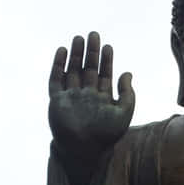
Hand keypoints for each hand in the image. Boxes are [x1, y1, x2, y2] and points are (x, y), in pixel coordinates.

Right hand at [48, 32, 134, 158]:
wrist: (83, 149)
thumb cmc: (105, 135)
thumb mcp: (124, 114)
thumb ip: (128, 94)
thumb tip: (127, 73)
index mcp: (102, 99)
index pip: (105, 75)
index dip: (107, 61)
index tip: (108, 46)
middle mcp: (86, 96)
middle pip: (88, 69)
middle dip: (91, 53)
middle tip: (94, 35)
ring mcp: (71, 97)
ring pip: (73, 70)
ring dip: (76, 55)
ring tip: (79, 38)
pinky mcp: (57, 100)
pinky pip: (55, 79)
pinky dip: (58, 65)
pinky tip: (62, 51)